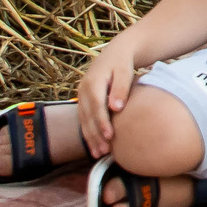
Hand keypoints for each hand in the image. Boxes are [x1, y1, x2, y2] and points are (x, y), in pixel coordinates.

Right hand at [75, 39, 143, 155]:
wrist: (115, 52)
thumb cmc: (122, 63)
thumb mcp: (125, 71)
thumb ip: (121, 89)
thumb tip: (116, 108)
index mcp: (94, 81)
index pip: (97, 105)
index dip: (102, 121)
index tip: (109, 136)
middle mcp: (83, 89)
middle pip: (88, 116)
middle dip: (95, 135)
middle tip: (104, 151)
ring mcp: (81, 95)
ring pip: (83, 120)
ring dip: (90, 138)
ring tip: (99, 154)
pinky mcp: (83, 101)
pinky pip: (83, 119)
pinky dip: (88, 133)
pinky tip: (94, 146)